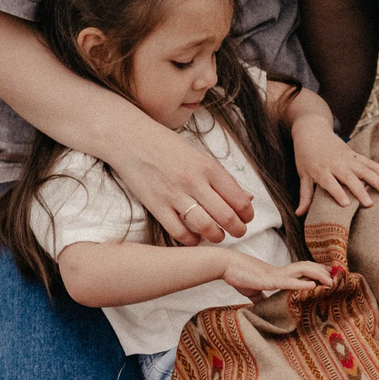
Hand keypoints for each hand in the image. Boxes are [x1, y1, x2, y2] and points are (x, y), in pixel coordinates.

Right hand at [105, 121, 254, 244]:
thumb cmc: (168, 147)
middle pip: (226, 216)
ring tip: (217, 236)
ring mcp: (174, 194)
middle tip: (238, 232)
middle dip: (238, 230)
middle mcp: (194, 181)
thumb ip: (223, 179)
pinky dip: (192, 240)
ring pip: (206, 227)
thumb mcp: (200, 156)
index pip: (239, 199)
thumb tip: (247, 199)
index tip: (246, 218)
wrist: (131, 139)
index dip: (247, 214)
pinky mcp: (156, 205)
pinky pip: (179, 232)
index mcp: (209, 167)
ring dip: (217, 237)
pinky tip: (195, 237)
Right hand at [222, 257, 339, 295]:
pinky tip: (312, 286)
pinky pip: (287, 282)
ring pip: (302, 271)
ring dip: (318, 275)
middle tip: (339, 277)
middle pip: (308, 268)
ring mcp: (275, 275)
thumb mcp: (253, 290)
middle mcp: (281, 272)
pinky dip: (301, 284)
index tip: (331, 276)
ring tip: (331, 281)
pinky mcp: (267, 280)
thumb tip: (264, 307)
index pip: (303, 271)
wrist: (225, 266)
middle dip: (324, 272)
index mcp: (279, 274)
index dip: (318, 272)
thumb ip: (261, 298)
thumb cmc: (239, 275)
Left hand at [293, 123, 378, 214]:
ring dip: (376, 180)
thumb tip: (299, 214)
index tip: (346, 204)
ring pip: (363, 169)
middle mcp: (335, 164)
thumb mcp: (303, 175)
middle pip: (349, 177)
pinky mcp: (353, 154)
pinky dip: (378, 169)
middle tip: (370, 204)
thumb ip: (305, 195)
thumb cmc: (305, 156)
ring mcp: (346, 158)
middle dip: (360, 190)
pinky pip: (368, 162)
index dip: (337, 192)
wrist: (312, 132)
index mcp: (320, 170)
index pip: (329, 182)